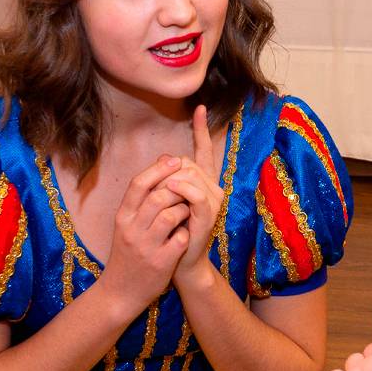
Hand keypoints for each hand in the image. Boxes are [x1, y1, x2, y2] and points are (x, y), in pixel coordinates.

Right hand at [100, 155, 190, 312]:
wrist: (120, 292)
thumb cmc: (128, 253)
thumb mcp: (127, 224)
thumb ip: (141, 198)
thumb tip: (161, 161)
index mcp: (122, 217)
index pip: (139, 184)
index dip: (159, 169)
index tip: (177, 160)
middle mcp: (131, 230)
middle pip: (158, 197)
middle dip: (178, 190)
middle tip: (189, 190)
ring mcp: (146, 247)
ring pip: (171, 215)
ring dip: (185, 210)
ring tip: (187, 212)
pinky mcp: (161, 263)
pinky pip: (181, 239)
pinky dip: (187, 233)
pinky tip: (186, 234)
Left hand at [163, 105, 224, 282]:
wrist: (178, 262)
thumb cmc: (170, 231)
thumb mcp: (165, 200)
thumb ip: (167, 178)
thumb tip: (165, 156)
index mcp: (202, 182)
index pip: (203, 150)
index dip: (202, 129)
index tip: (200, 107)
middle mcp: (212, 188)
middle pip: (187, 162)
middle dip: (169, 170)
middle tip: (158, 189)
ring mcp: (213, 200)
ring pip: (190, 174)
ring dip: (171, 181)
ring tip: (162, 195)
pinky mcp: (210, 214)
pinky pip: (195, 193)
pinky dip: (181, 190)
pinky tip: (170, 192)